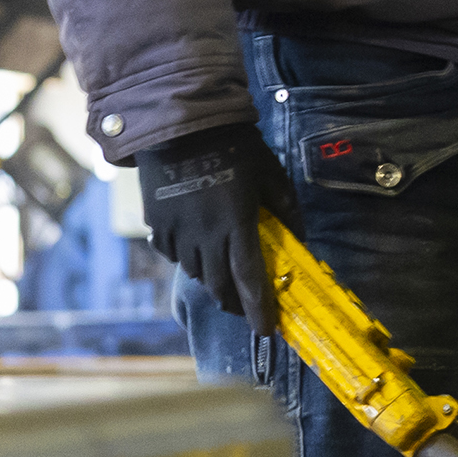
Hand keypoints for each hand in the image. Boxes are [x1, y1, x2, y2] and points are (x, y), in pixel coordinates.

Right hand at [139, 130, 290, 336]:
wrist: (181, 125)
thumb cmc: (237, 148)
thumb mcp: (272, 175)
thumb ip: (287, 210)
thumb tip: (300, 239)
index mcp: (237, 224)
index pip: (249, 279)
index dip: (257, 309)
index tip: (266, 331)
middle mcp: (204, 236)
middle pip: (219, 285)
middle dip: (235, 304)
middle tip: (247, 309)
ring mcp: (177, 232)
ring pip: (196, 272)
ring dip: (213, 280)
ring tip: (226, 278)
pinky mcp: (157, 225)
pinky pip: (175, 254)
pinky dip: (189, 259)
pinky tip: (199, 250)